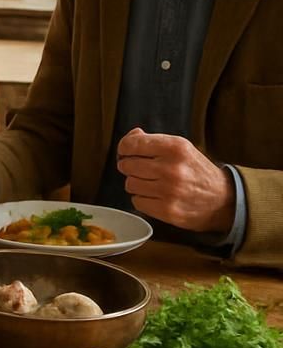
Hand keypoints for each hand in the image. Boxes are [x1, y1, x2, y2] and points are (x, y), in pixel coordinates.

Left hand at [117, 128, 234, 232]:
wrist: (224, 200)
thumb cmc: (197, 171)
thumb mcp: (182, 148)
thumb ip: (154, 140)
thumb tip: (132, 137)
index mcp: (175, 147)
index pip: (131, 144)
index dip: (124, 148)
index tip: (126, 152)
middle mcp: (171, 168)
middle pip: (126, 165)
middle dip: (130, 166)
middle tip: (142, 169)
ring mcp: (169, 191)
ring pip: (129, 184)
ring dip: (136, 183)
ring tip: (152, 183)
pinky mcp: (167, 210)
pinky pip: (137, 201)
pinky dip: (142, 199)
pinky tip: (156, 196)